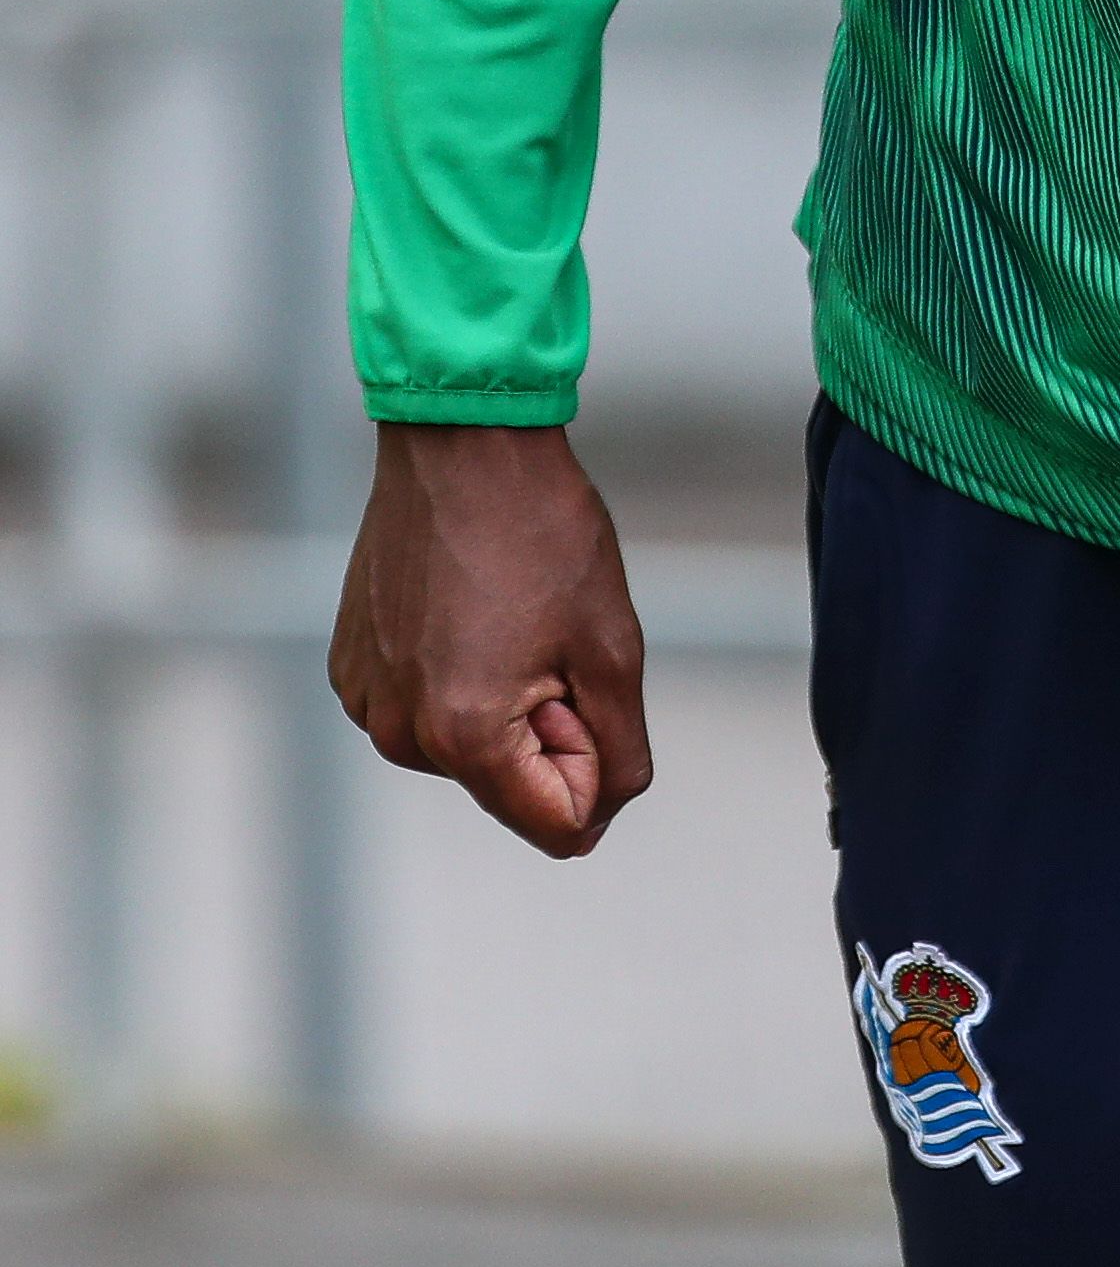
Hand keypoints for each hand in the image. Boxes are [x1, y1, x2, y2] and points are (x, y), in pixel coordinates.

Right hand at [327, 423, 651, 858]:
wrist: (464, 441)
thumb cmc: (546, 531)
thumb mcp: (612, 646)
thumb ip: (618, 752)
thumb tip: (596, 822)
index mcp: (464, 738)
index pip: (559, 826)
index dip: (596, 761)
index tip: (584, 681)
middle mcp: (400, 735)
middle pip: (511, 785)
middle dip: (549, 726)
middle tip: (547, 633)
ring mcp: (367, 702)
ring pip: (469, 747)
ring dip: (505, 699)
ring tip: (506, 611)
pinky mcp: (353, 668)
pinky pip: (428, 707)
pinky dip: (460, 673)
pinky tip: (467, 604)